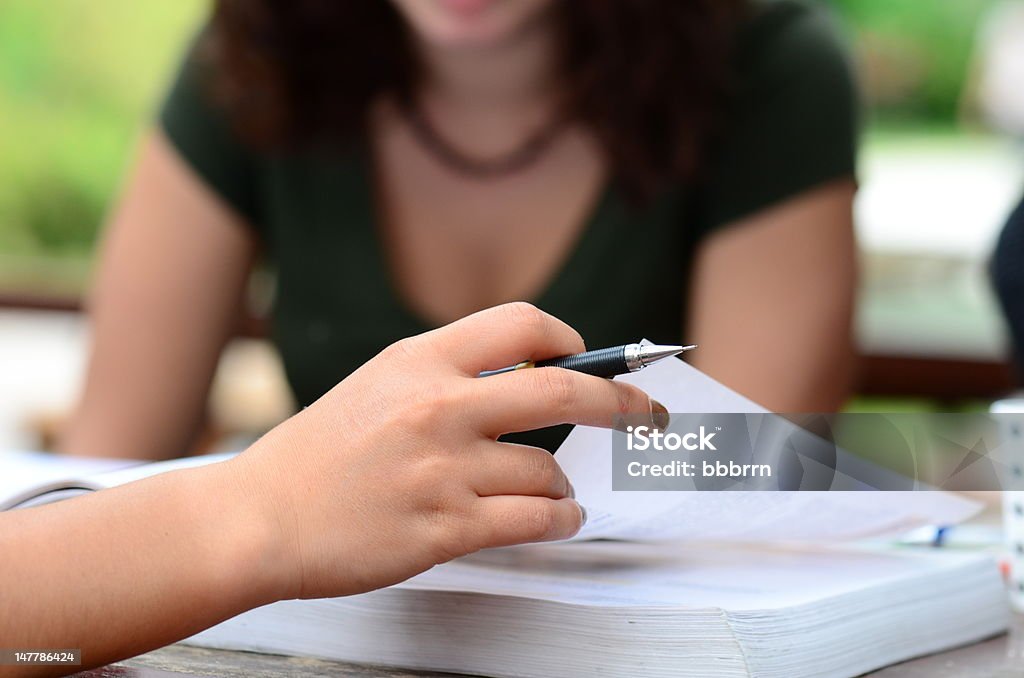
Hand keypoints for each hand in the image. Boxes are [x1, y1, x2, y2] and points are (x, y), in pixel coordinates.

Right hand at [229, 302, 662, 600]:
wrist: (259, 518)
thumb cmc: (317, 454)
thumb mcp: (379, 384)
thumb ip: (448, 374)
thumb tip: (530, 378)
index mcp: (419, 361)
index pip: (522, 325)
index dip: (570, 340)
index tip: (587, 360)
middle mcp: (438, 407)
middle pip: (563, 392)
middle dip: (620, 402)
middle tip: (645, 412)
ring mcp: (443, 470)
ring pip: (549, 471)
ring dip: (566, 484)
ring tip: (560, 492)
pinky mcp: (445, 527)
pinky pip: (533, 520)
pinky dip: (560, 520)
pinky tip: (562, 518)